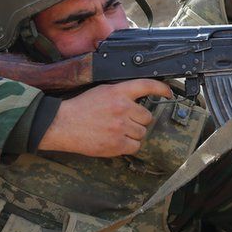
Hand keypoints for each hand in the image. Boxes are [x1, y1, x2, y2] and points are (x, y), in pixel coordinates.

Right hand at [38, 79, 172, 156]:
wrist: (63, 124)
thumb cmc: (80, 108)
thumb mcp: (101, 91)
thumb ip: (121, 93)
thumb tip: (138, 99)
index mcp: (118, 92)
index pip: (146, 86)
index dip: (161, 89)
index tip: (168, 92)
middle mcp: (122, 108)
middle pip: (147, 116)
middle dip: (138, 120)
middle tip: (124, 121)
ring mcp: (120, 127)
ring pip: (142, 132)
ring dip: (134, 133)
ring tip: (118, 131)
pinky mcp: (117, 143)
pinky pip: (135, 146)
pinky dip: (129, 145)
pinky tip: (118, 140)